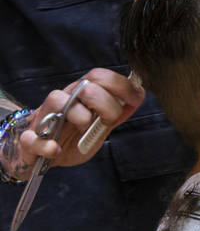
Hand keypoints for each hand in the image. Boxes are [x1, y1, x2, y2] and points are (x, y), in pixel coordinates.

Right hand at [11, 70, 144, 175]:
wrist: (39, 154)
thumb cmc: (72, 134)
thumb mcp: (99, 124)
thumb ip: (118, 112)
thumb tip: (139, 94)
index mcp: (80, 95)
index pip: (100, 76)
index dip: (122, 85)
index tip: (135, 99)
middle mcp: (63, 101)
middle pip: (86, 86)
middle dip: (106, 104)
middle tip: (108, 121)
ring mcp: (44, 118)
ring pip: (56, 99)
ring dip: (78, 114)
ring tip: (84, 127)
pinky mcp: (29, 139)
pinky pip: (31, 137)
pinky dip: (45, 145)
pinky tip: (56, 149)